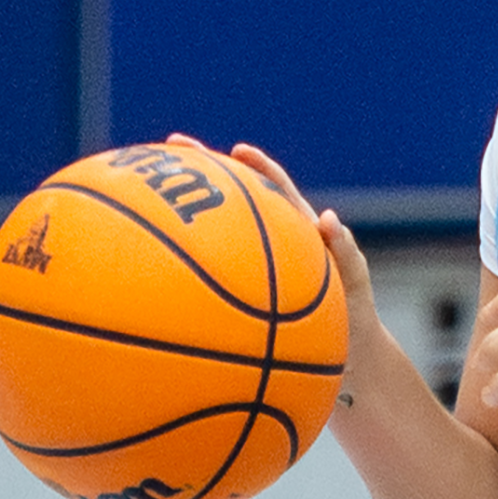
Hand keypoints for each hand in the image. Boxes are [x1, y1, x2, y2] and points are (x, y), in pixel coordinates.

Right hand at [165, 134, 379, 350]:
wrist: (345, 349)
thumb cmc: (352, 309)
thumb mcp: (351, 276)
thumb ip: (343, 249)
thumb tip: (326, 218)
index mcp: (296, 229)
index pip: (274, 187)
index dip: (257, 166)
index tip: (238, 150)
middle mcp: (268, 241)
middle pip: (231, 198)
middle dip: (202, 169)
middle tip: (169, 149)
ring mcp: (251, 265)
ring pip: (214, 232)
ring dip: (183, 213)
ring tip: (145, 194)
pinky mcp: (241, 291)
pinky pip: (210, 273)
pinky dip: (186, 263)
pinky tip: (156, 263)